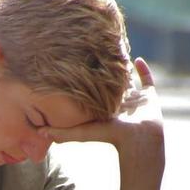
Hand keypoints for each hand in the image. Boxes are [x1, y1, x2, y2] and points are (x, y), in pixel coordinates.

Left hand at [44, 57, 164, 168]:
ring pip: (128, 80)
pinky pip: (147, 79)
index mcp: (104, 109)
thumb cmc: (110, 136)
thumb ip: (63, 133)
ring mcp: (135, 99)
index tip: (75, 68)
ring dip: (122, 68)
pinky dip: (143, 69)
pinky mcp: (149, 95)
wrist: (139, 138)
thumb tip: (40, 132)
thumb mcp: (83, 133)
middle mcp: (119, 103)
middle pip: (110, 85)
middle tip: (94, 54)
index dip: (85, 83)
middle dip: (104, 73)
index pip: (93, 93)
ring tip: (114, 51)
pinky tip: (137, 58)